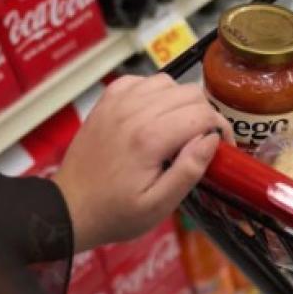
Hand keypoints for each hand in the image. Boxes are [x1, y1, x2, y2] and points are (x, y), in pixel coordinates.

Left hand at [54, 74, 232, 251]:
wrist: (69, 209)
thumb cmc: (117, 213)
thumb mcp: (160, 205)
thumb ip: (189, 170)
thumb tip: (212, 139)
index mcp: (149, 139)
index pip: (203, 114)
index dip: (221, 128)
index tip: (222, 146)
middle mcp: (133, 112)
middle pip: (189, 93)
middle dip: (205, 114)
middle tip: (203, 140)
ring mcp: (116, 103)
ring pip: (168, 82)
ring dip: (181, 101)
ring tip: (179, 126)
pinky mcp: (106, 102)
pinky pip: (140, 81)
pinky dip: (155, 92)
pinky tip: (154, 113)